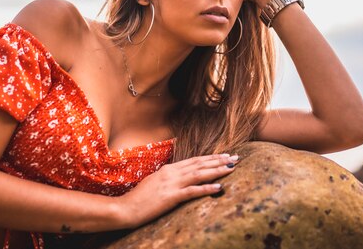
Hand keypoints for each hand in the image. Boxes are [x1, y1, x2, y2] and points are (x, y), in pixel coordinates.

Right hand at [114, 153, 239, 228]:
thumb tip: (180, 176)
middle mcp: (172, 173)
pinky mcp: (171, 197)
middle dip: (219, 161)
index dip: (211, 157)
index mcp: (169, 169)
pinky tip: (219, 187)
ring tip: (231, 168)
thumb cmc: (140, 198)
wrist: (126, 207)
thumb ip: (168, 177)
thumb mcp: (155, 182)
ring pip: (199, 174)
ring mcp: (171, 184)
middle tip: (235, 158)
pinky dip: (207, 188)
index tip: (225, 155)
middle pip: (200, 164)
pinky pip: (192, 191)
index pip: (194, 160)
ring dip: (217, 170)